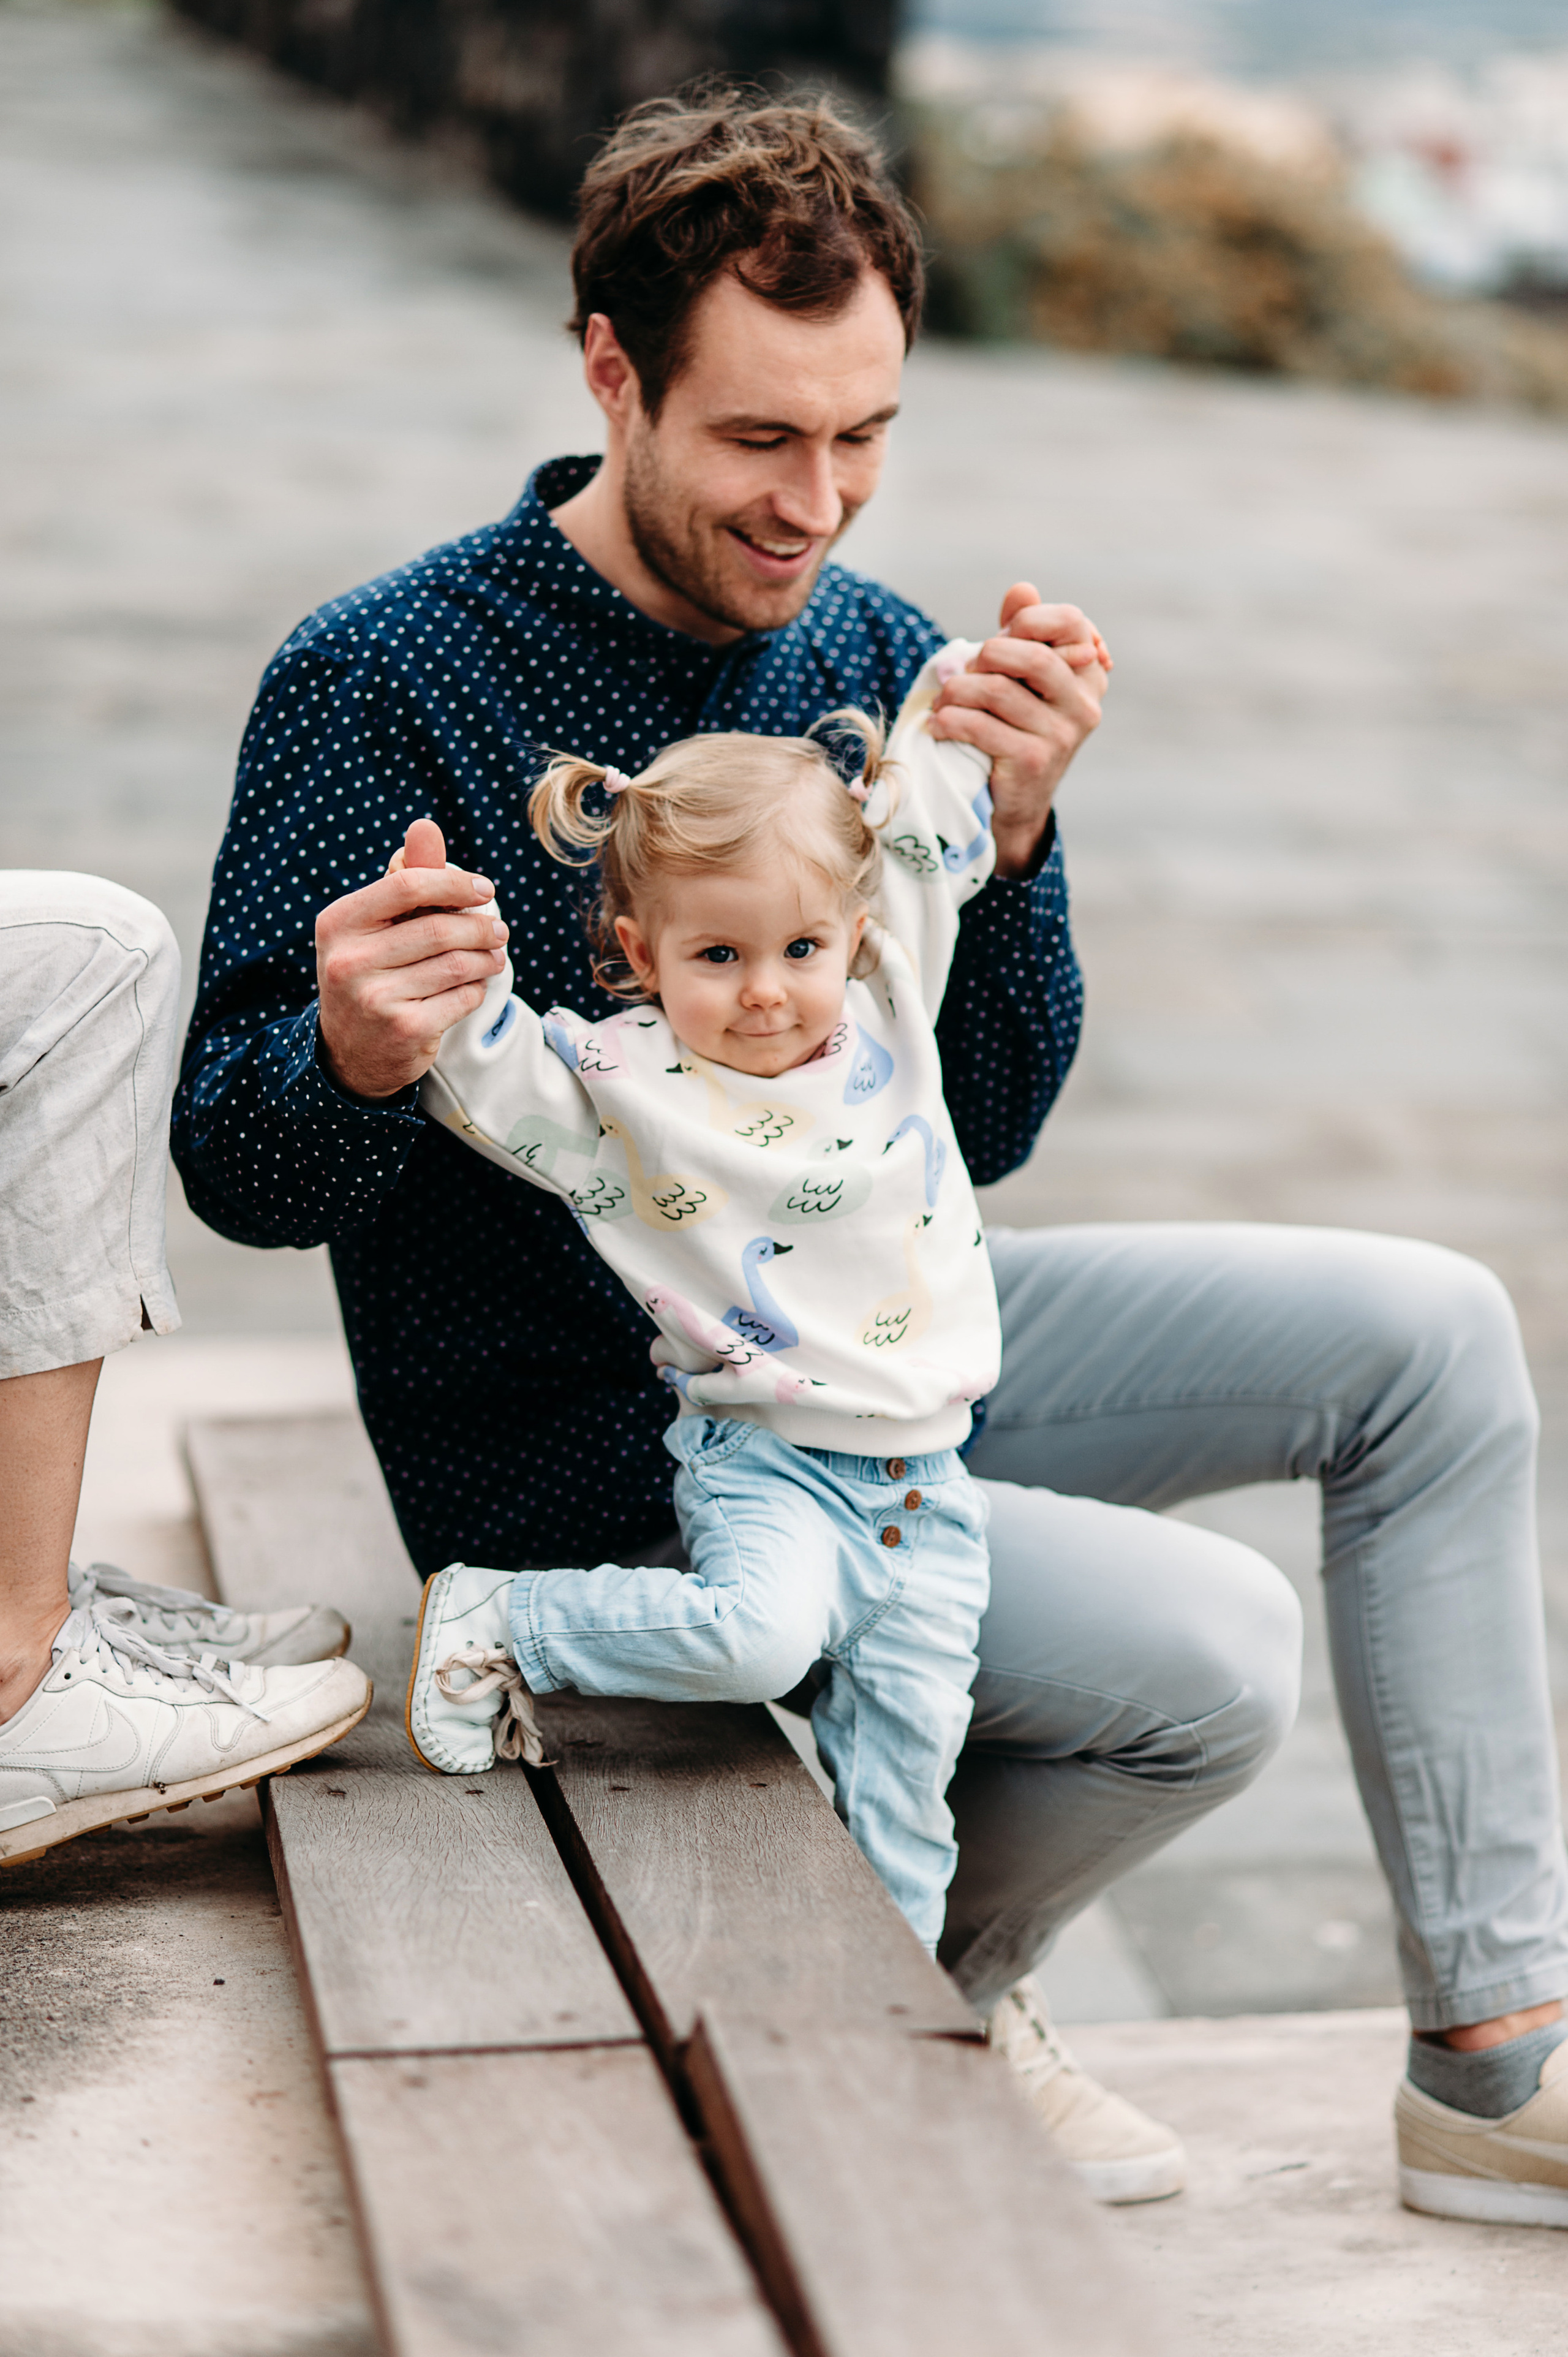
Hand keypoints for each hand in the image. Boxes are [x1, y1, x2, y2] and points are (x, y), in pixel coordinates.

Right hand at [314, 818, 507, 1099]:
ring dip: (486, 958)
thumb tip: (425, 826)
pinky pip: (461, 998)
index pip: (407, 885)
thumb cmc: (371, 973)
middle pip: (438, 927)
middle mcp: (349, 960)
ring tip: (494, 955)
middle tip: (499, 930)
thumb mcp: (376, 927)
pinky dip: (475, 990)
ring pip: (456, 964)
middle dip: (480, 926)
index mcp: (339, 922)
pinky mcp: (404, 1029)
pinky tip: (472, 988)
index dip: (454, 883)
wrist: (352, 1053)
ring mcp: (374, 998)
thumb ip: (406, 879)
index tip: (485, 891)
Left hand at [930, 581, 1110, 876]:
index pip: (1073, 622)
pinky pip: (980, 726)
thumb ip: (1023, 634)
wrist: (1016, 804)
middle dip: (987, 655)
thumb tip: (1022, 589)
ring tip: (942, 701)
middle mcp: (1084, 704)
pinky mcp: (1032, 760)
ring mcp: (1061, 735)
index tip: (1000, 634)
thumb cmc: (1015, 729)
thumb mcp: (1022, 680)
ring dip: (956, 691)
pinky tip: (939, 725)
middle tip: (964, 672)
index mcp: (1088, 674)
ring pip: (997, 690)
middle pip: (1032, 654)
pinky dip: (949, 720)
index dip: (1031, 619)